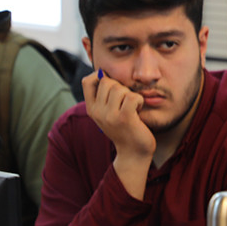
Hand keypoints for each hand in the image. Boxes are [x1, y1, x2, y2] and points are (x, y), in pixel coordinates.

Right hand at [82, 70, 155, 197]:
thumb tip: (102, 72)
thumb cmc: (125, 128)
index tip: (112, 86)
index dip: (100, 76)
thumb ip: (103, 95)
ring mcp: (109, 116)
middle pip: (106, 81)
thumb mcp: (108, 112)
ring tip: (131, 108)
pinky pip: (132, 96)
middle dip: (120, 87)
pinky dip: (139, 101)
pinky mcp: (124, 118)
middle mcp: (97, 112)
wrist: (134, 153)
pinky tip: (138, 110)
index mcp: (91, 109)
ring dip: (130, 94)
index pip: (87, 81)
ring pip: (119, 88)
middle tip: (125, 102)